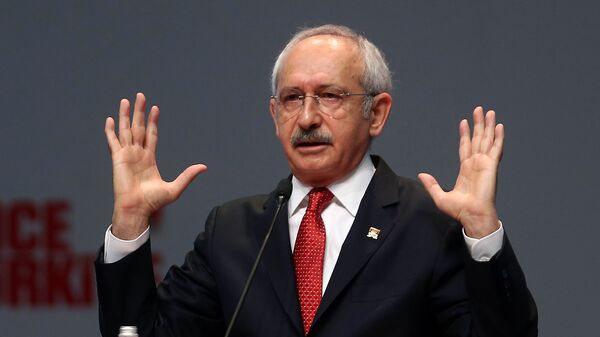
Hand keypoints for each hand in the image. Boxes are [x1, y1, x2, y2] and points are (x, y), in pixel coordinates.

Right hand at [105, 93, 206, 238]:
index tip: (155, 108)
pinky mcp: (117, 159)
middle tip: (141, 96)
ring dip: (126, 115)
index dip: (153, 121)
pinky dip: (111, 131)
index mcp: (149, 159)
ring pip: (126, 130)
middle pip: (139, 127)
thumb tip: (204, 167)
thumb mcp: (175, 188)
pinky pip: (113, 141)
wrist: (137, 209)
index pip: (151, 135)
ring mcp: (127, 155)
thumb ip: (188, 175)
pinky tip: (110, 119)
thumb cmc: (153, 202)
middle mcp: (137, 154)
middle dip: (140, 112)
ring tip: (126, 100)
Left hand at [418, 107, 502, 237]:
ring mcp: (485, 164)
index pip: (465, 147)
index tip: (464, 122)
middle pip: (477, 139)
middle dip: (478, 124)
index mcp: (465, 170)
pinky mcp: (491, 166)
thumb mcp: (440, 197)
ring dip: (488, 125)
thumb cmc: (460, 211)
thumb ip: (432, 184)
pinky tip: (499, 126)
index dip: (465, 134)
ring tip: (489, 112)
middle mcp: (476, 164)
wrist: (473, 216)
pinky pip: (496, 148)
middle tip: (478, 110)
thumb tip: (421, 175)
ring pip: (487, 140)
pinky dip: (498, 137)